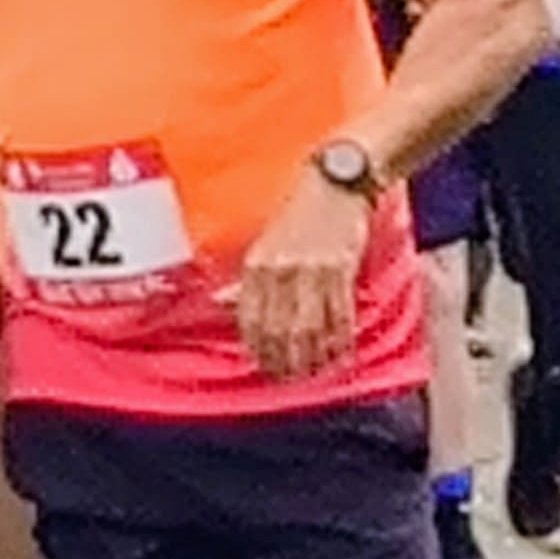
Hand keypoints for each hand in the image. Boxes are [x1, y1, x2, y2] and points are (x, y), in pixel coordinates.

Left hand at [237, 166, 371, 379]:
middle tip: (291, 377)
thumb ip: (244, 278)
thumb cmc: (298, 213)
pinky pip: (339, 313)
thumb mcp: (263, 243)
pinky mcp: (341, 267)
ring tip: (315, 370)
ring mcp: (312, 269)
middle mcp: (281, 269)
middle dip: (285, 359)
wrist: (335, 181)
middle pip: (280, 329)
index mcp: (257, 264)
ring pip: (310, 326)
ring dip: (313, 354)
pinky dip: (340, 337)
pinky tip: (340, 350)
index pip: (252, 319)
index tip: (266, 366)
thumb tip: (218, 303)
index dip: (259, 348)